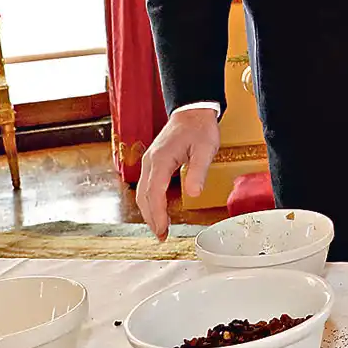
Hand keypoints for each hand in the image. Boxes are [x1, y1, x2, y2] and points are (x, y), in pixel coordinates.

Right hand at [136, 106, 220, 241]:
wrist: (193, 111)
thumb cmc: (200, 128)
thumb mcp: (206, 149)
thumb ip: (199, 171)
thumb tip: (194, 194)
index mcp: (161, 160)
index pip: (154, 194)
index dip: (158, 215)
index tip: (163, 231)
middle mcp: (150, 162)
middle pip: (144, 196)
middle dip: (151, 218)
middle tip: (161, 236)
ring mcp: (149, 161)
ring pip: (142, 192)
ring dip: (148, 211)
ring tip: (159, 228)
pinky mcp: (153, 161)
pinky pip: (146, 185)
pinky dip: (149, 201)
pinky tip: (157, 209)